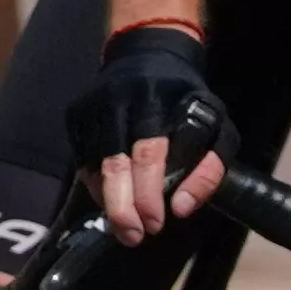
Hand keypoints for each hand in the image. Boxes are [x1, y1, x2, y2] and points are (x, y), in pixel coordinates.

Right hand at [79, 22, 230, 244]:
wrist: (146, 53)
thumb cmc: (186, 97)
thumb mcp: (216, 124)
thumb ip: (209, 167)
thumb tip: (182, 208)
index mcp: (156, 99)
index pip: (148, 152)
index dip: (148, 192)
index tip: (154, 224)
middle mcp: (118, 100)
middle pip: (114, 162)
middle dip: (122, 206)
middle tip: (132, 237)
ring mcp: (91, 106)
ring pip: (93, 164)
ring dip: (108, 200)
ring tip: (124, 227)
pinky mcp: (75, 114)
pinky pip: (82, 158)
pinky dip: (95, 184)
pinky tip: (111, 201)